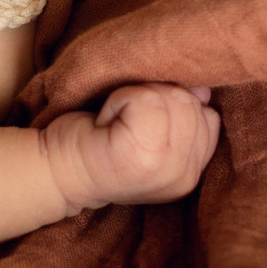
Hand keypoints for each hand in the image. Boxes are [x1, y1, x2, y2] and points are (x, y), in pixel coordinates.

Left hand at [42, 84, 220, 210]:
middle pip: (192, 104)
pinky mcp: (142, 157)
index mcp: (191, 174)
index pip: (210, 119)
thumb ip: (182, 115)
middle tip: (124, 122)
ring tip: (116, 122)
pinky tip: (105, 121)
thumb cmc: (99, 145)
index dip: (174, 107)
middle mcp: (184, 177)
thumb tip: (202, 90)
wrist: (56, 173)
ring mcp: (165, 169)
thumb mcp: (151, 133)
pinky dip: (121, 99)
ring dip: (137, 97)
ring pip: (172, 98)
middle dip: (155, 98)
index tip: (140, 125)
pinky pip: (147, 99)